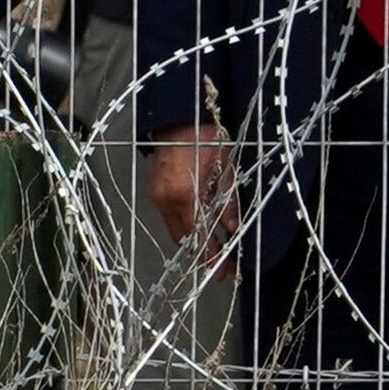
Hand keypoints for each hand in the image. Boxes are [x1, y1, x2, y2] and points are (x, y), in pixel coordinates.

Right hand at [148, 122, 236, 262]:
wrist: (180, 117)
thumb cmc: (206, 137)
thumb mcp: (226, 169)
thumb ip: (229, 202)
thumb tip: (234, 228)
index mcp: (187, 194)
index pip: (200, 238)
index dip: (212, 257)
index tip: (223, 272)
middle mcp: (167, 200)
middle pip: (184, 240)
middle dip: (204, 254)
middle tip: (224, 262)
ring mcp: (157, 196)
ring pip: (176, 230)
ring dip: (194, 240)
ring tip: (216, 245)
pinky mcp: (154, 191)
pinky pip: (170, 217)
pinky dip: (185, 224)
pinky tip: (201, 224)